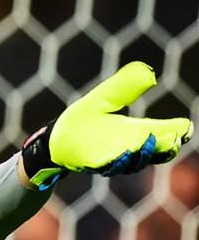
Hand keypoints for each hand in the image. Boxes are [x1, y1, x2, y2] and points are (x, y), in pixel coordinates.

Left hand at [22, 62, 193, 188]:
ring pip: (133, 161)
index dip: (176, 132)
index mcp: (135, 131)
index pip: (163, 133)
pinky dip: (117, 162)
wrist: (54, 139)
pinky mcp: (93, 165)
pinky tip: (123, 153)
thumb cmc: (82, 119)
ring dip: (142, 153)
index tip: (185, 127)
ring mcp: (112, 159)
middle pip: (154, 151)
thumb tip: (148, 73)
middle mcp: (128, 148)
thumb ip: (124, 88)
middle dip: (163, 146)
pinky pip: (108, 166)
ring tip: (148, 139)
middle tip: (173, 138)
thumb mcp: (103, 99)